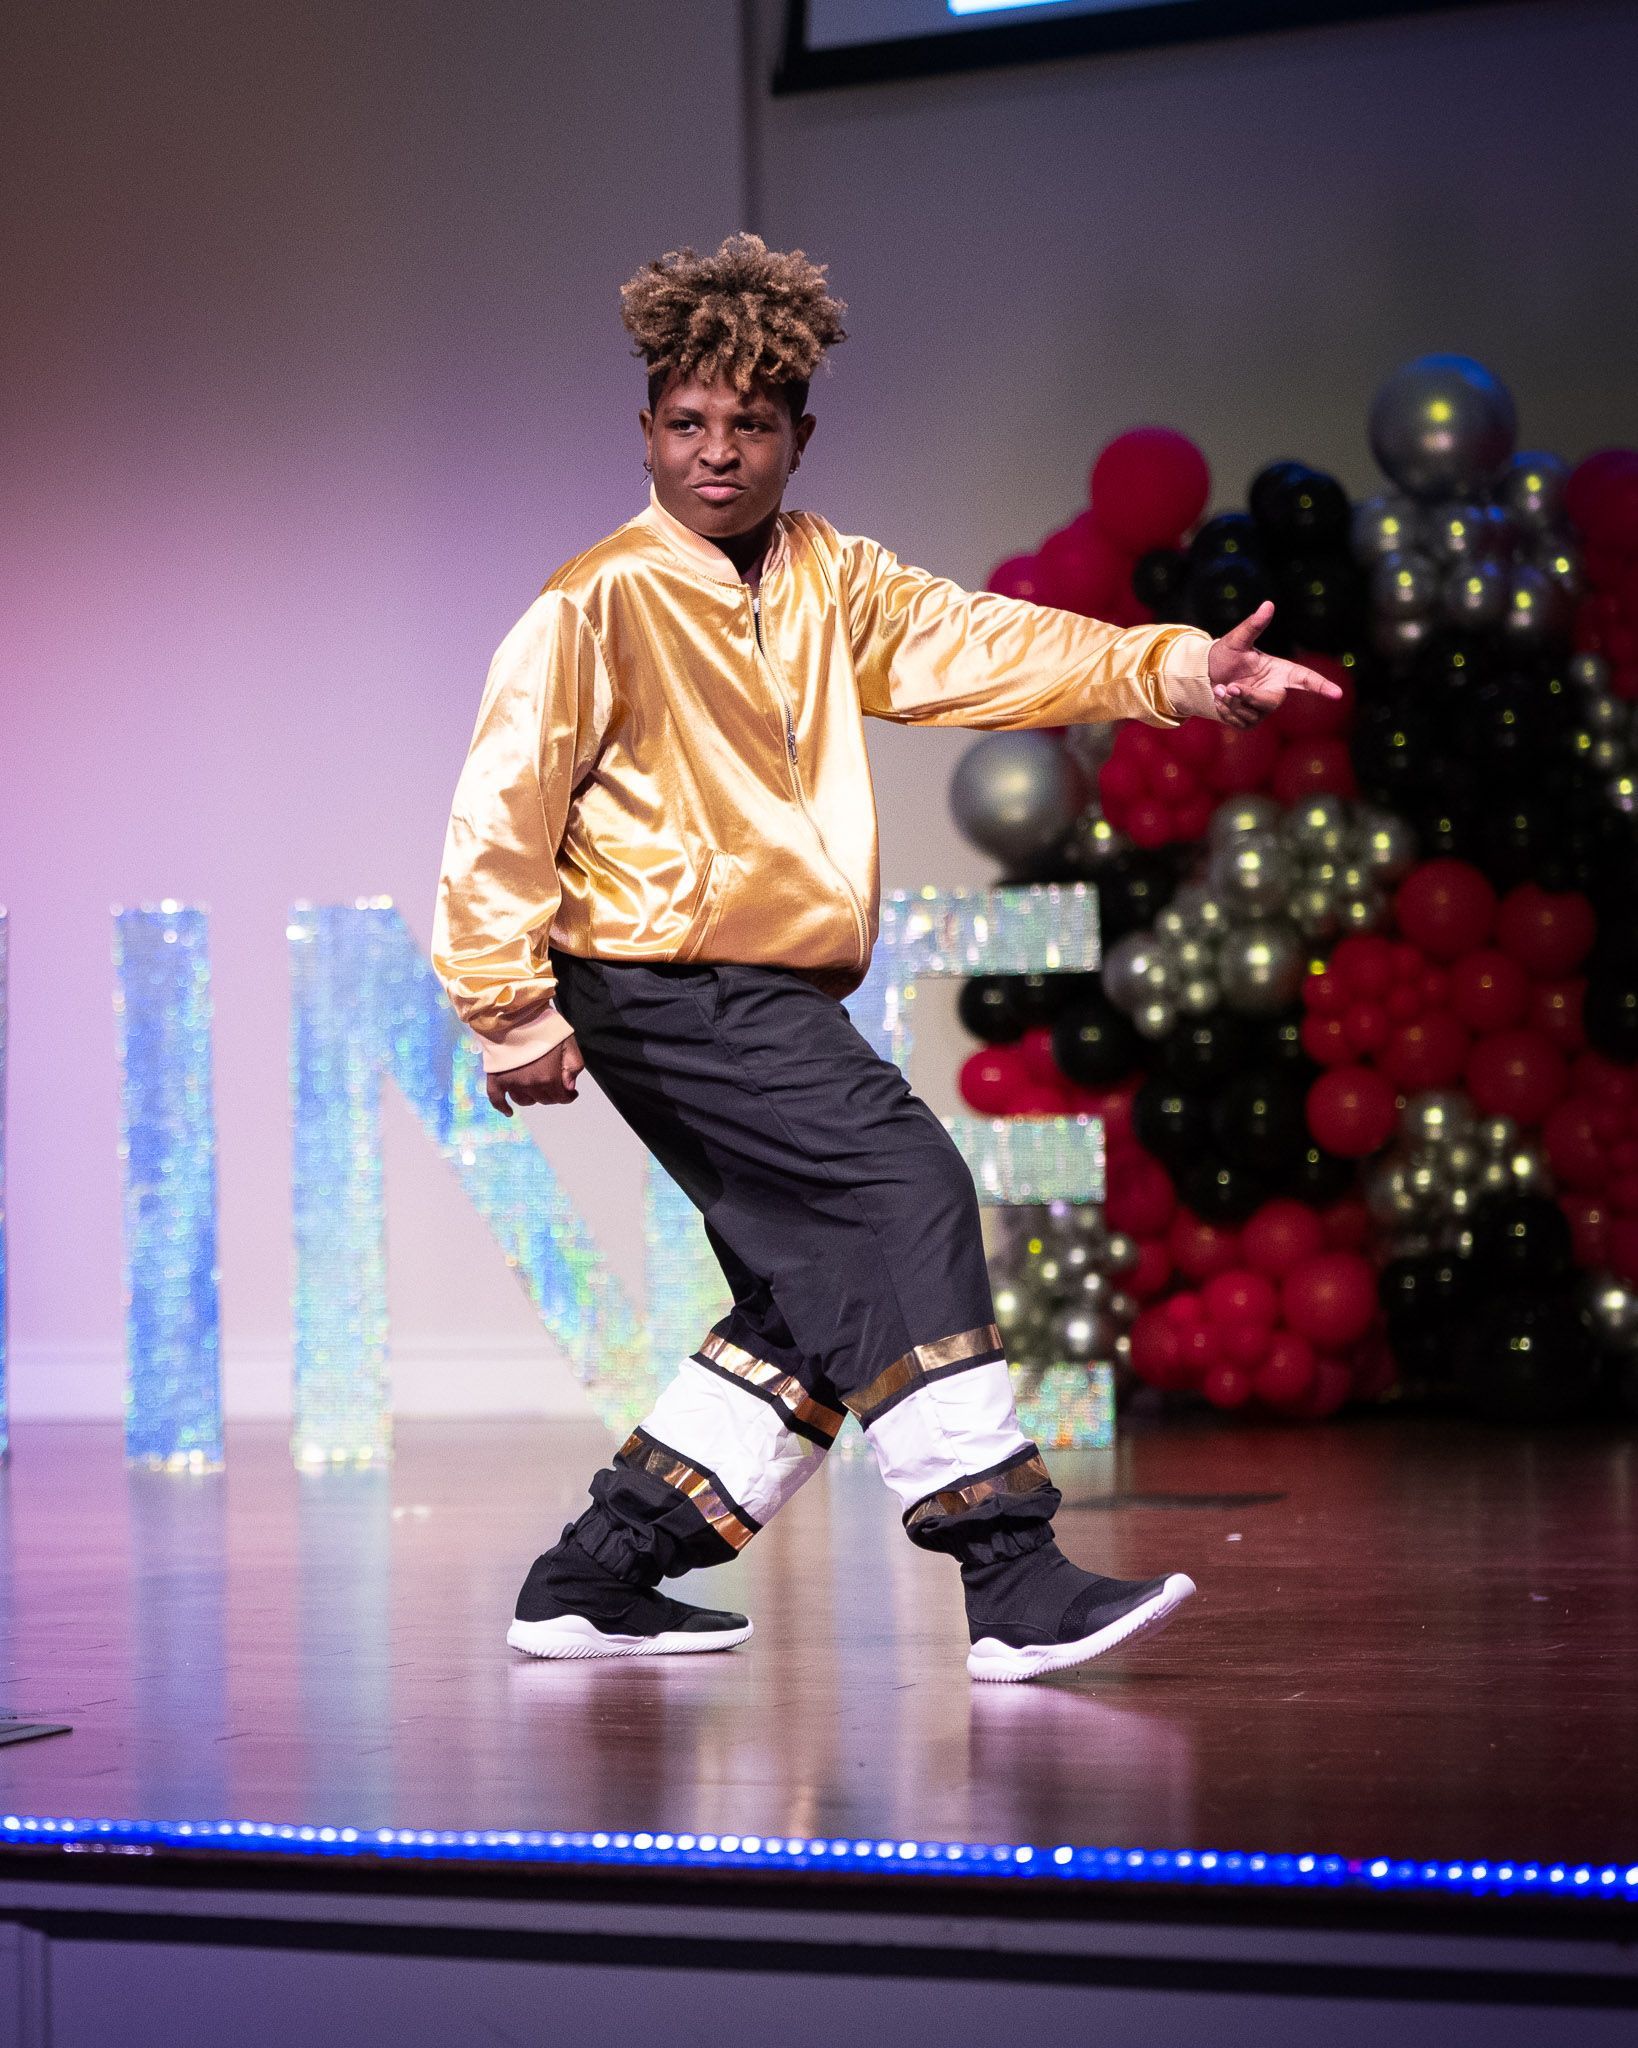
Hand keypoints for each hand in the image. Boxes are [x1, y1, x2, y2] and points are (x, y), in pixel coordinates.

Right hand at [484, 1036, 583, 1114]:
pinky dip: (502, 1107)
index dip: (568, 1096)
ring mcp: (511, 1082)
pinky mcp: (496, 1077)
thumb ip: (573, 1067)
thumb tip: (569, 1086)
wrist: (516, 1014)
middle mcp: (529, 1084)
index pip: (561, 1098)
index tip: (571, 1092)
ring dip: (532, 1097)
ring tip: (535, 1087)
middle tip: (554, 1084)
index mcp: (548, 1077)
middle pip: (543, 1100)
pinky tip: (509, 1112)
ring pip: (524, 1100)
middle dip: (552, 1094)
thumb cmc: (544, 1027)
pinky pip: (496, 1099)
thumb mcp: (569, 1043)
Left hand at [1207, 602, 1343, 728]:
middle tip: (1228, 687)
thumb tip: (1268, 604)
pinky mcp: (1249, 722)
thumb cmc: (1225, 655)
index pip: (1305, 678)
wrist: (1205, 675)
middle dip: (1247, 696)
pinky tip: (1220, 699)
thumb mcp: (1238, 640)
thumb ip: (1253, 625)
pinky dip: (1225, 711)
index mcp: (1280, 671)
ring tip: (1220, 688)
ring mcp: (1262, 709)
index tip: (1337, 693)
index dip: (1321, 686)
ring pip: (1251, 713)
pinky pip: (1239, 722)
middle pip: (1271, 702)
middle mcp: (1275, 691)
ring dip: (1230, 702)